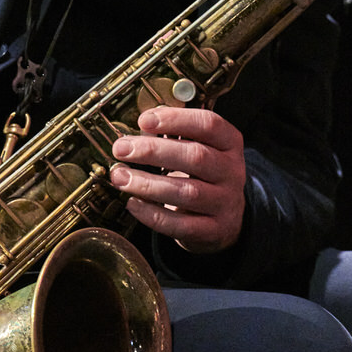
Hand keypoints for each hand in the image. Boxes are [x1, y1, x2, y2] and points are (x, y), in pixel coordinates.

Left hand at [110, 106, 245, 252]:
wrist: (225, 219)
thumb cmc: (202, 175)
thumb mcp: (197, 149)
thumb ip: (172, 137)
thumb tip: (140, 129)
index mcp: (229, 143)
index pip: (209, 124)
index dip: (176, 120)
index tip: (143, 120)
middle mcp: (231, 172)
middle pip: (196, 157)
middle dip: (153, 151)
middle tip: (121, 149)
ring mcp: (225, 203)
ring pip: (186, 192)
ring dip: (147, 184)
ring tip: (120, 177)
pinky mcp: (213, 230)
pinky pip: (180, 224)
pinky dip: (152, 214)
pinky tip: (132, 203)